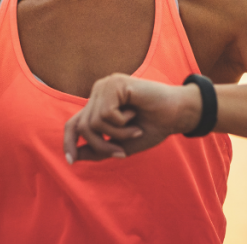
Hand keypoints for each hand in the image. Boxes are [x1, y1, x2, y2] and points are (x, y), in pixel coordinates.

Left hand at [63, 74, 201, 163]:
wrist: (177, 114)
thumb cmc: (153, 126)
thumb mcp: (122, 144)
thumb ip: (99, 149)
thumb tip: (74, 156)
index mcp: (99, 104)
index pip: (74, 123)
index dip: (69, 142)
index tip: (70, 162)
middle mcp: (99, 92)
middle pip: (83, 127)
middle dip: (102, 146)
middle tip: (122, 153)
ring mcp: (105, 86)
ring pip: (93, 123)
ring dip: (117, 135)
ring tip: (135, 130)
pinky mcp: (114, 84)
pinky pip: (105, 114)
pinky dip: (121, 124)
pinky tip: (135, 115)